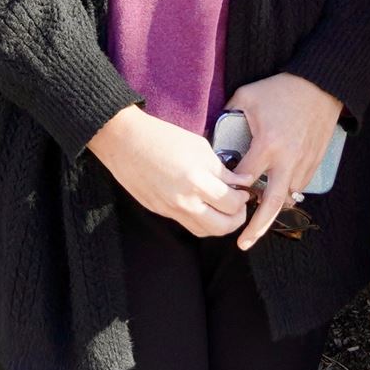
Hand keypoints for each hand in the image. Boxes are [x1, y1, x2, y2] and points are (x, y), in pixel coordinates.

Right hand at [87, 105, 250, 237]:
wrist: (124, 140)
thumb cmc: (161, 137)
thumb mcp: (199, 147)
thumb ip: (222, 170)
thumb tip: (242, 182)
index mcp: (197, 180)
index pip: (232, 203)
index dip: (243, 198)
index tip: (245, 190)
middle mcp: (184, 201)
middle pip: (222, 226)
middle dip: (237, 218)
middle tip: (239, 205)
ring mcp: (170, 209)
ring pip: (205, 232)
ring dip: (220, 224)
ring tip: (224, 209)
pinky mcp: (159, 211)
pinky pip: (187, 224)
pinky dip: (201, 221)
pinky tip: (204, 207)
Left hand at [223, 72, 344, 251]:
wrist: (323, 85)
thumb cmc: (283, 89)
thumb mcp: (248, 95)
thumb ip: (228, 114)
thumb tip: (212, 130)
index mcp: (268, 145)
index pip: (245, 179)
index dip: (232, 189)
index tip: (223, 193)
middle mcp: (287, 160)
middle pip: (271, 204)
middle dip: (256, 227)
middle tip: (242, 244)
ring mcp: (303, 164)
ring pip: (287, 198)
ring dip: (271, 209)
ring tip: (255, 219)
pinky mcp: (314, 163)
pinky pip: (298, 187)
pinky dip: (285, 194)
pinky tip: (273, 195)